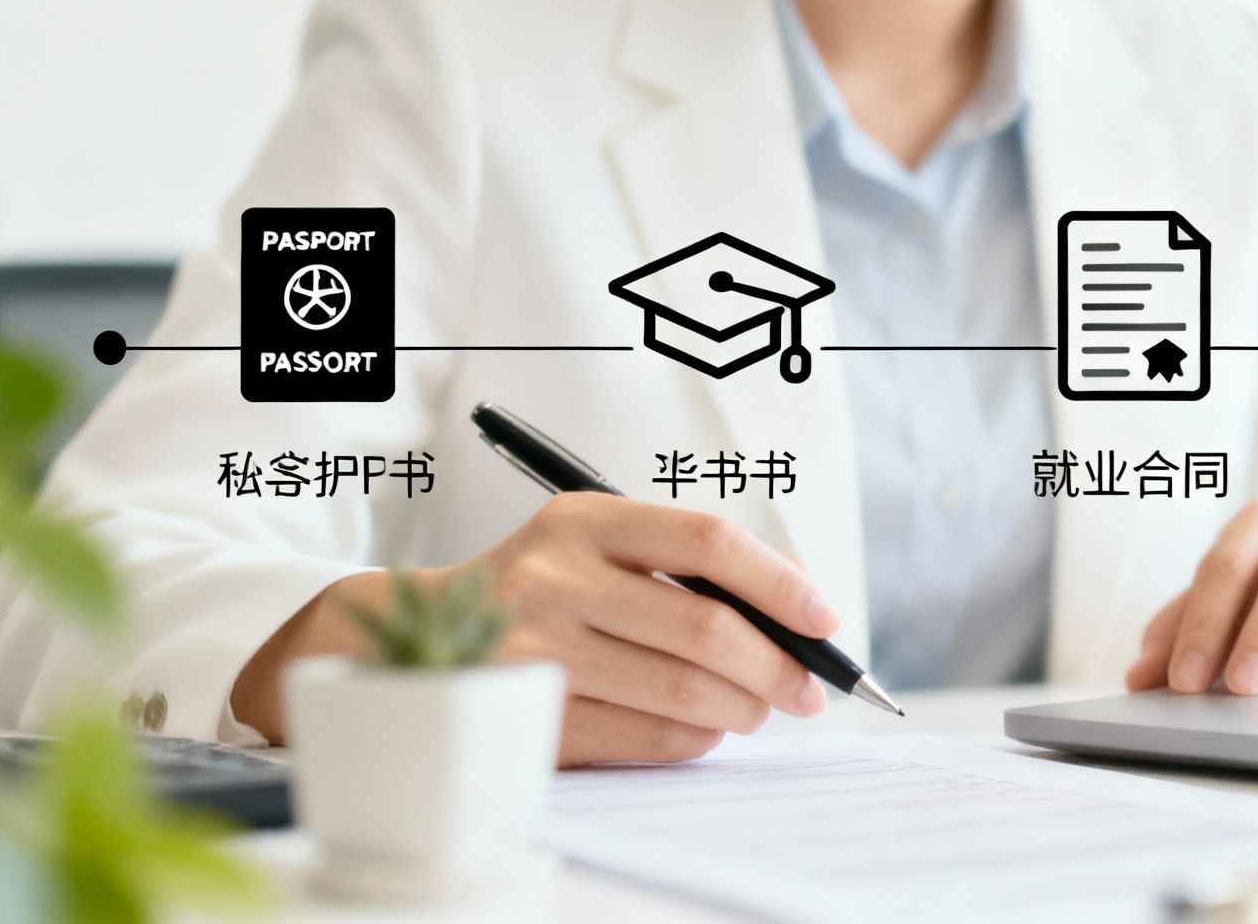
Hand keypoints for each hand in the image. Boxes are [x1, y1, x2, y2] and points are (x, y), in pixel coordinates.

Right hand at [474, 493, 837, 763]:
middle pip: (705, 627)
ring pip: (683, 690)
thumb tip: (802, 594)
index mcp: (585, 521)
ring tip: (758, 709)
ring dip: (743, 707)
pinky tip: (704, 729)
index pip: (706, 541)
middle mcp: (554, 578)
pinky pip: (648, 735)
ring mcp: (537, 652)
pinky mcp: (533, 718)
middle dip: (776, 665)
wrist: (432, 639)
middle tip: (808, 690)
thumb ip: (694, 560)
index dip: (779, 582)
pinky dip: (695, 737)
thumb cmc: (549, 592)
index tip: (825, 619)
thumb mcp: (605, 546)